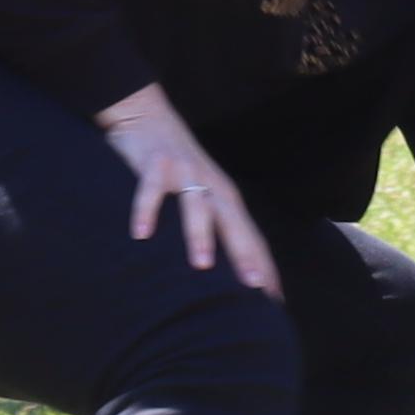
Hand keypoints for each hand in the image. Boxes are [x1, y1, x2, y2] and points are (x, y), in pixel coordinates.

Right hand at [98, 86, 275, 295]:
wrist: (145, 112)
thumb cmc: (176, 166)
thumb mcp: (201, 194)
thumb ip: (213, 227)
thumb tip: (222, 271)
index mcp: (225, 198)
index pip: (251, 237)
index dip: (264, 267)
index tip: (273, 302)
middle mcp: (210, 186)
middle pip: (234, 224)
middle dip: (245, 255)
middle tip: (254, 288)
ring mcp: (184, 172)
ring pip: (197, 206)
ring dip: (200, 234)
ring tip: (201, 265)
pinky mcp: (154, 163)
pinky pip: (150, 189)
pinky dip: (146, 210)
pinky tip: (141, 234)